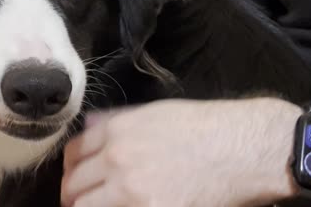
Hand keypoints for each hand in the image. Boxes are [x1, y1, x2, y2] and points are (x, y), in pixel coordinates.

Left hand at [61, 98, 300, 206]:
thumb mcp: (154, 112)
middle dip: (72, 194)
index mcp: (116, 131)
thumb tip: (89, 127)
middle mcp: (117, 160)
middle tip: (79, 199)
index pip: (72, 152)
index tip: (74, 176)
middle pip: (72, 184)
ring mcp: (131, 191)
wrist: (240, 148)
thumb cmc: (202, 126)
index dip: (70, 167)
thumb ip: (115, 121)